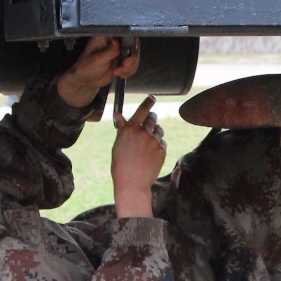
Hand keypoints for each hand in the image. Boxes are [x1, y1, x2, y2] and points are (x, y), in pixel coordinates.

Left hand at [56, 36, 139, 108]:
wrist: (87, 81)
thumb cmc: (87, 67)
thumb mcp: (97, 59)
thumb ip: (109, 50)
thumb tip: (117, 41)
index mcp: (106, 36)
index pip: (122, 32)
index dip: (129, 40)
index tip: (129, 50)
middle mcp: (115, 41)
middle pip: (133, 44)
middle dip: (131, 58)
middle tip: (124, 65)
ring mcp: (120, 51)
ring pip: (134, 56)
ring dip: (130, 67)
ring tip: (117, 72)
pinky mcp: (123, 60)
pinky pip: (133, 64)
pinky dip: (129, 71)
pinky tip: (119, 74)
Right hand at [111, 95, 166, 217]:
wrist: (133, 183)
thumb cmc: (121, 164)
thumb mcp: (118, 145)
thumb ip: (122, 129)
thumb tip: (119, 116)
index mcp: (130, 129)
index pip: (142, 110)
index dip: (148, 102)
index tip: (152, 97)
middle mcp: (143, 133)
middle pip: (152, 118)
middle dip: (152, 118)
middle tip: (151, 119)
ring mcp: (154, 141)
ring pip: (159, 130)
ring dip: (156, 131)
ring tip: (149, 140)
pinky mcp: (162, 150)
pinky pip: (162, 142)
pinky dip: (158, 144)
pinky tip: (151, 153)